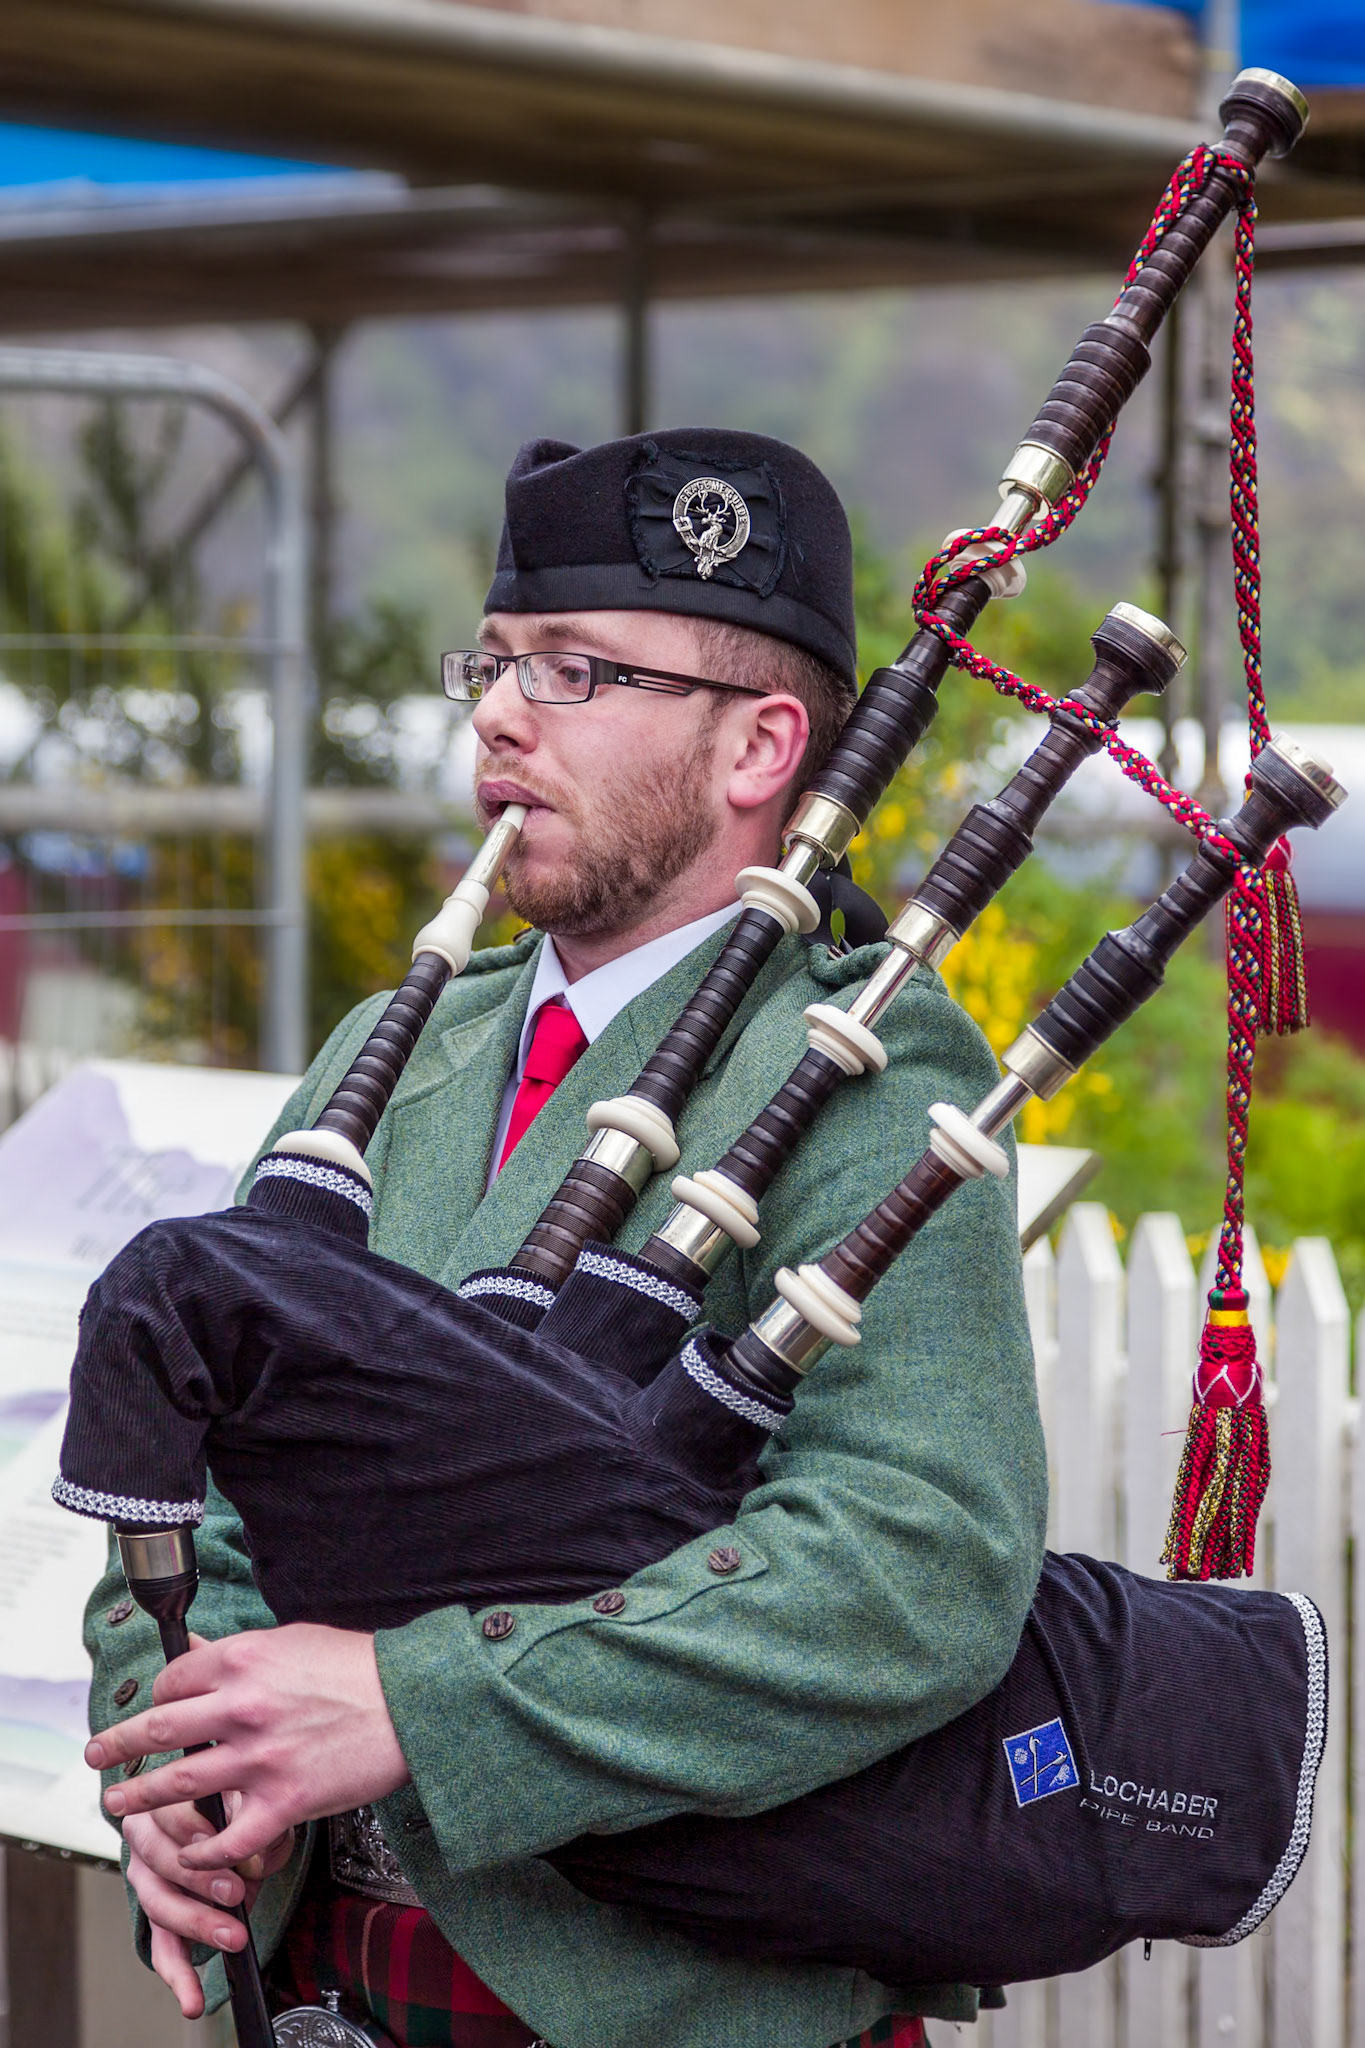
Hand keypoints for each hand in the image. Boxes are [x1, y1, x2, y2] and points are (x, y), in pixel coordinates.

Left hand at [87, 1623, 409, 1871]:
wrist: (414, 1703)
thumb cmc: (360, 1668)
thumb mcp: (294, 1641)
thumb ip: (244, 1653)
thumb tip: (204, 1652)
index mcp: (245, 1661)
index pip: (174, 1680)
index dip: (154, 1697)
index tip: (150, 1710)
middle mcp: (243, 1707)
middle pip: (159, 1730)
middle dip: (117, 1745)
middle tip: (96, 1756)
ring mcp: (261, 1757)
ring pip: (179, 1784)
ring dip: (139, 1798)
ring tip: (118, 1805)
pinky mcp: (285, 1801)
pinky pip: (227, 1836)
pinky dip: (201, 1851)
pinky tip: (189, 1853)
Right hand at [124, 1797, 293, 2018]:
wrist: (234, 1817)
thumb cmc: (237, 1804)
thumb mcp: (247, 1798)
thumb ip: (245, 1819)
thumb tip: (252, 1856)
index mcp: (164, 1801)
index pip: (166, 1812)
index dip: (189, 1828)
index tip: (213, 1840)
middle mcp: (146, 1841)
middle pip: (159, 1861)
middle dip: (198, 1879)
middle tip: (233, 1891)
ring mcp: (148, 1881)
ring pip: (160, 1906)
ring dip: (197, 1923)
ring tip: (231, 1936)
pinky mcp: (159, 1916)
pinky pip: (163, 1948)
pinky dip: (179, 1976)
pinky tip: (191, 1999)